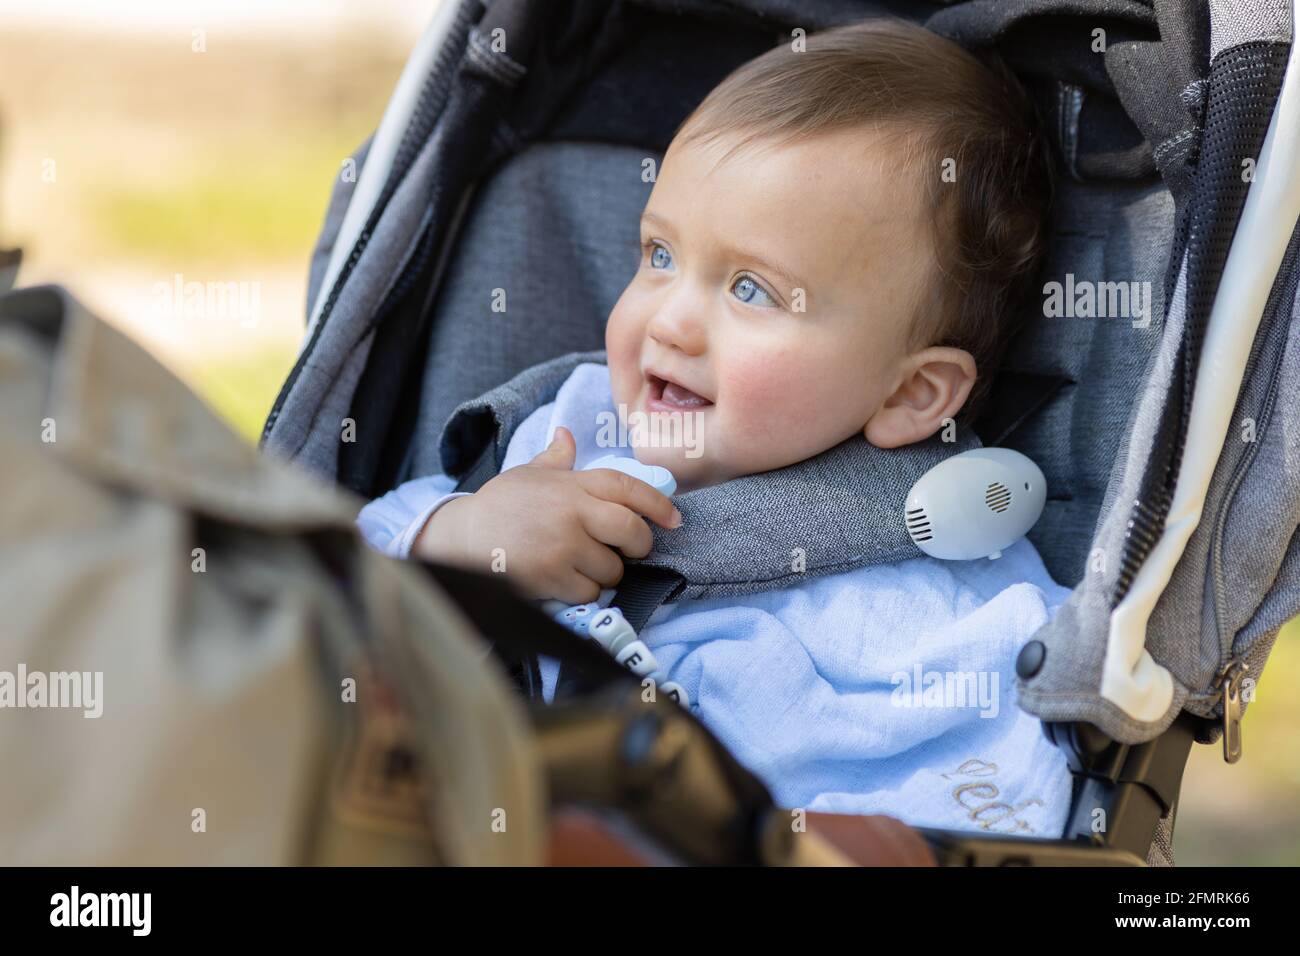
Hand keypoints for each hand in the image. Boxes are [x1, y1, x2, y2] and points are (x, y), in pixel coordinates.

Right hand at [413, 427, 680, 602]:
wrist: (461, 538)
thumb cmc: (498, 505)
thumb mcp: (527, 474)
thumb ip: (555, 459)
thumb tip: (567, 435)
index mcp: (572, 483)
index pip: (628, 488)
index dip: (658, 504)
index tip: (674, 519)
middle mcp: (573, 511)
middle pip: (631, 531)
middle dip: (639, 545)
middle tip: (630, 550)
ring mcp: (564, 545)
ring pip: (613, 568)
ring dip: (607, 573)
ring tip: (584, 565)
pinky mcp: (552, 576)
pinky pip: (591, 591)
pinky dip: (586, 591)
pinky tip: (567, 581)